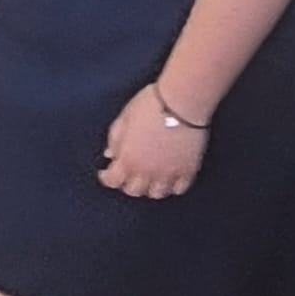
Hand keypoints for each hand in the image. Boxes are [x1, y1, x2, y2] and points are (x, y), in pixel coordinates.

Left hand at [98, 84, 207, 198]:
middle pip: (134, 190)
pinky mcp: (188, 170)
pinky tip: (170, 177)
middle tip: (128, 173)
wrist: (181, 102)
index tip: (106, 173)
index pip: (112, 180)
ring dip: (150, 187)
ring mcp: (169, 173)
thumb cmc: (151, 105)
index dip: (107, 177)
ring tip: (149, 177)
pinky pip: (179, 188)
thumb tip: (111, 154)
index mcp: (128, 158)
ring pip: (157, 193)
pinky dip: (173, 186)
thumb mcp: (124, 118)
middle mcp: (147, 171)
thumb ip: (115, 139)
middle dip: (127, 183)